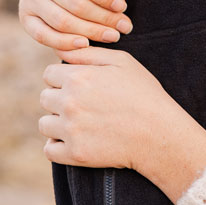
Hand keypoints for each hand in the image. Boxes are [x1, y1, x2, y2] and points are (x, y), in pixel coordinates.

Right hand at [19, 0, 131, 51]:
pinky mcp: (25, 18)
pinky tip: (86, 45)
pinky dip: (65, 43)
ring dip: (91, 32)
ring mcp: (28, 0)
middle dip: (103, 18)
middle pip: (74, 4)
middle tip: (125, 26)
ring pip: (62, 22)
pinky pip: (43, 36)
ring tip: (113, 36)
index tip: (122, 6)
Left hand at [39, 47, 205, 199]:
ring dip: (58, 124)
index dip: (64, 79)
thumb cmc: (144, 94)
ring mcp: (70, 130)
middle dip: (60, 100)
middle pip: (45, 98)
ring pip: (45, 124)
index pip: (49, 75)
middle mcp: (69, 102)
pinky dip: (59, 147)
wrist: (160, 134)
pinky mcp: (75, 154)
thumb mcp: (122, 62)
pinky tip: (76, 140)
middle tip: (85, 106)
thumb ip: (88, 53)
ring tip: (82, 124)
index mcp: (78, 77)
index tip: (82, 88)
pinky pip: (50, 150)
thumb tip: (60, 50)